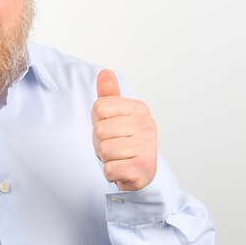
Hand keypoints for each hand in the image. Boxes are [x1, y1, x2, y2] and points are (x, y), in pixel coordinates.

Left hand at [91, 70, 156, 190]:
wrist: (141, 173)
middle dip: (100, 142)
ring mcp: (147, 147)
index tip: (111, 128)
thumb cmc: (125, 142)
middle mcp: (147, 125)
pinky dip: (111, 173)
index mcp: (139, 108)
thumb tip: (105, 73)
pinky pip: (110, 169)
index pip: (99, 107)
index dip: (98, 121)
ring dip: (106, 158)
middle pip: (99, 130)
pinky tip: (122, 170)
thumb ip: (109, 94)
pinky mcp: (143, 168)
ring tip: (118, 157)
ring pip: (104, 150)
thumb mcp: (116, 115)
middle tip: (114, 146)